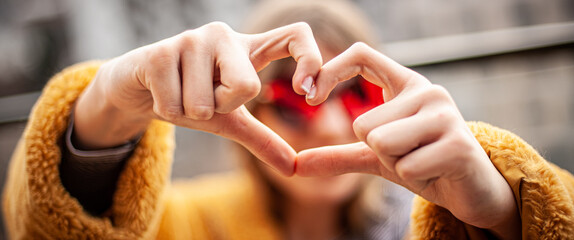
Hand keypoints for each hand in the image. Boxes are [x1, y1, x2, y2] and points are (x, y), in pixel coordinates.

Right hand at [74, 22, 321, 175]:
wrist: (135, 88)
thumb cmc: (189, 99)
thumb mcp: (229, 120)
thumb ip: (262, 139)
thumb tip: (294, 168)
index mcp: (248, 48)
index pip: (296, 35)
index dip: (311, 60)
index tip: (306, 94)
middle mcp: (223, 36)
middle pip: (247, 86)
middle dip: (223, 108)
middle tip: (205, 99)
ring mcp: (190, 40)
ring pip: (205, 103)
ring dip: (190, 112)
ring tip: (179, 94)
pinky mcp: (159, 52)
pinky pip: (175, 106)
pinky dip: (167, 112)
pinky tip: (159, 93)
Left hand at [296, 43, 519, 238]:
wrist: (472, 192)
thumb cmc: (424, 164)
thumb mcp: (377, 157)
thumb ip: (338, 155)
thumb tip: (296, 166)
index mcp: (407, 84)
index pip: (362, 55)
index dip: (331, 71)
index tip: (310, 97)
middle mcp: (428, 91)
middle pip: (363, 123)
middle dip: (378, 151)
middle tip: (409, 154)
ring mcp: (446, 115)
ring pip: (381, 143)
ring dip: (396, 163)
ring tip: (423, 161)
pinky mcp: (458, 145)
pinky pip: (405, 167)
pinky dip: (414, 177)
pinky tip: (437, 172)